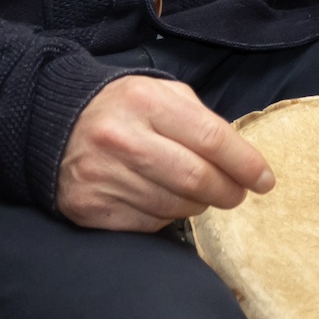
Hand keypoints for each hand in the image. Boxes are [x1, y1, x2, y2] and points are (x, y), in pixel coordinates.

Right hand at [56, 73, 273, 230]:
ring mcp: (104, 176)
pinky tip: (163, 200)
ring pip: (174, 206)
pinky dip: (165, 217)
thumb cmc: (122, 109)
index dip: (245, 164)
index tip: (264, 180)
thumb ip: (201, 120)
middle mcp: (123, 139)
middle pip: (196, 178)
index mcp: (146, 102)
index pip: (212, 139)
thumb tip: (241, 158)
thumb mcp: (161, 94)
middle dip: (228, 191)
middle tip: (237, 194)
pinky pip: (148, 224)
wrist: (53, 126)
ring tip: (197, 193)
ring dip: (197, 205)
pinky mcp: (90, 208)